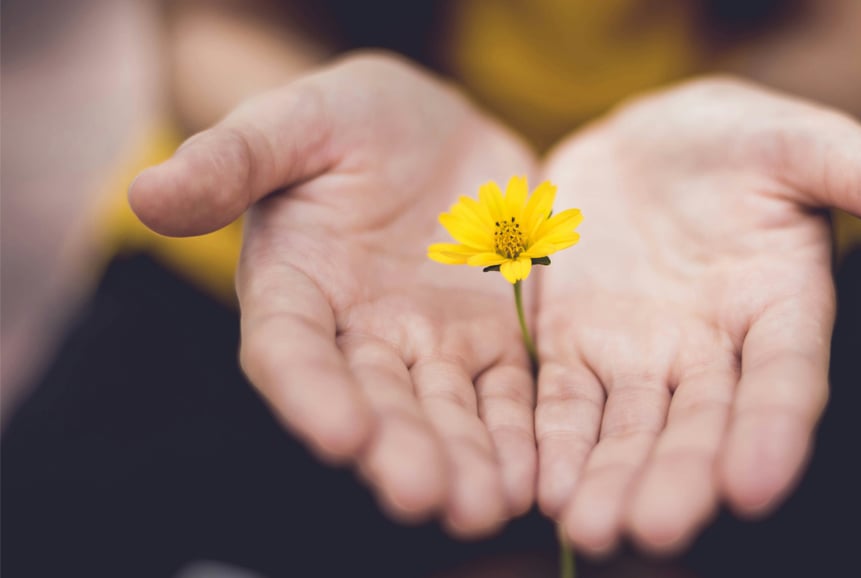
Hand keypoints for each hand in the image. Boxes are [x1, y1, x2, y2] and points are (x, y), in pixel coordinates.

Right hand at [130, 53, 537, 536]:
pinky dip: (521, 434)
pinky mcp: (493, 340)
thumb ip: (232, 159)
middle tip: (426, 497)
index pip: (292, 352)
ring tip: (486, 505)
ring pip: (447, 412)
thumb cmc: (348, 119)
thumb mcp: (294, 121)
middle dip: (400, 450)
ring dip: (466, 461)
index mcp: (296, 289)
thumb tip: (146, 193)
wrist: (432, 127)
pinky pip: (509, 393)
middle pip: (376, 402)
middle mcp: (359, 334)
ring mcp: (430, 344)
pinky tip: (537, 475)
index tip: (340, 435)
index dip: (311, 394)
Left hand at [533, 77, 860, 554]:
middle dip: (679, 477)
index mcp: (782, 309)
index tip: (756, 485)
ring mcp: (642, 355)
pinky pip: (564, 401)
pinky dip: (555, 441)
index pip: (785, 379)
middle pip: (700, 424)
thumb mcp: (808, 145)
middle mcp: (714, 351)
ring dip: (611, 478)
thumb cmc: (741, 141)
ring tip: (591, 528)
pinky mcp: (576, 346)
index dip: (774, 430)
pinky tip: (541, 485)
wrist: (647, 142)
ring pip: (629, 428)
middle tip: (654, 531)